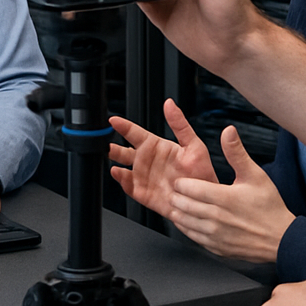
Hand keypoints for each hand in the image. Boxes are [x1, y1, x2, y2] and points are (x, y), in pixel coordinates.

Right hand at [109, 99, 217, 215]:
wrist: (204, 201)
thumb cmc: (202, 173)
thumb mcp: (194, 145)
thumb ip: (180, 124)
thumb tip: (170, 104)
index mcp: (157, 146)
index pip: (135, 132)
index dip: (123, 125)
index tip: (113, 120)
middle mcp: (147, 161)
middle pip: (122, 151)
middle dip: (110, 145)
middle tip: (101, 140)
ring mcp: (144, 177)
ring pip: (122, 168)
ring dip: (113, 162)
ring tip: (105, 156)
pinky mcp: (143, 194)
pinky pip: (128, 187)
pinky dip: (121, 181)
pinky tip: (119, 173)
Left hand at [169, 125, 294, 262]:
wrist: (281, 239)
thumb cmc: (269, 207)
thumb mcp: (255, 175)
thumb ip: (237, 153)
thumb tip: (228, 131)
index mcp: (224, 198)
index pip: (189, 189)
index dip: (181, 183)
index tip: (181, 180)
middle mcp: (216, 218)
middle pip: (183, 205)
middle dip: (177, 196)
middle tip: (176, 191)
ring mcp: (215, 235)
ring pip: (184, 222)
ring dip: (178, 212)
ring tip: (178, 203)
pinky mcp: (216, 248)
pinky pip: (192, 237)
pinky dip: (186, 227)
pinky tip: (187, 220)